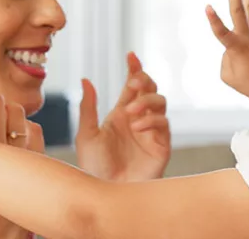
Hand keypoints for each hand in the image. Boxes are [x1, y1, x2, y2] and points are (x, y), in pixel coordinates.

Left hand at [75, 52, 170, 180]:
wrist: (107, 193)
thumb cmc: (94, 168)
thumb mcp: (86, 135)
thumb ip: (88, 107)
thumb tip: (85, 79)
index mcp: (121, 114)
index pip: (132, 86)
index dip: (134, 69)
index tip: (130, 55)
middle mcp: (138, 119)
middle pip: (150, 88)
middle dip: (143, 80)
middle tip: (131, 83)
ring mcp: (151, 132)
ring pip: (160, 102)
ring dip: (146, 101)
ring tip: (130, 112)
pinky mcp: (161, 146)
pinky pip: (163, 124)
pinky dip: (152, 120)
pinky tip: (138, 127)